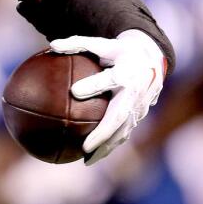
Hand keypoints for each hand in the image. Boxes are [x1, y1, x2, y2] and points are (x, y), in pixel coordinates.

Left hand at [50, 29, 165, 165]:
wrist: (150, 57)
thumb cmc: (118, 50)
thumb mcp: (100, 44)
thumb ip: (77, 44)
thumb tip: (52, 46)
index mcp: (126, 71)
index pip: (109, 79)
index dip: (94, 85)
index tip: (74, 92)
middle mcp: (135, 91)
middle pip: (120, 115)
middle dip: (104, 133)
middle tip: (85, 146)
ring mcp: (139, 106)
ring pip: (124, 130)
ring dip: (107, 146)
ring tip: (87, 159)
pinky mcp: (139, 115)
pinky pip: (124, 132)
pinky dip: (109, 145)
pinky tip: (90, 157)